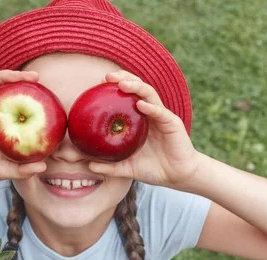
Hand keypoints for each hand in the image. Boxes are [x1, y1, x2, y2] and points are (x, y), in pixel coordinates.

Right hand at [0, 70, 46, 184]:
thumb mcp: (3, 170)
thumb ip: (22, 170)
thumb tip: (44, 167)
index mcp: (2, 123)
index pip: (20, 105)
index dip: (32, 98)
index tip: (49, 95)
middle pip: (8, 89)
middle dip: (22, 79)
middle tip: (37, 77)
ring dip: (7, 76)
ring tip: (20, 75)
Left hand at [88, 71, 200, 188]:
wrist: (177, 176)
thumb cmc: (154, 169)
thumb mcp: (128, 168)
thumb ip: (111, 167)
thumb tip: (89, 166)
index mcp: (140, 119)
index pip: (128, 96)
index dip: (115, 87)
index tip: (98, 84)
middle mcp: (151, 113)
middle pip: (138, 88)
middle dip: (124, 78)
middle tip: (107, 77)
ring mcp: (162, 116)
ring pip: (150, 94)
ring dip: (136, 86)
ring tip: (122, 84)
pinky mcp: (172, 123)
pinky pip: (161, 112)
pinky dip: (151, 107)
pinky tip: (140, 104)